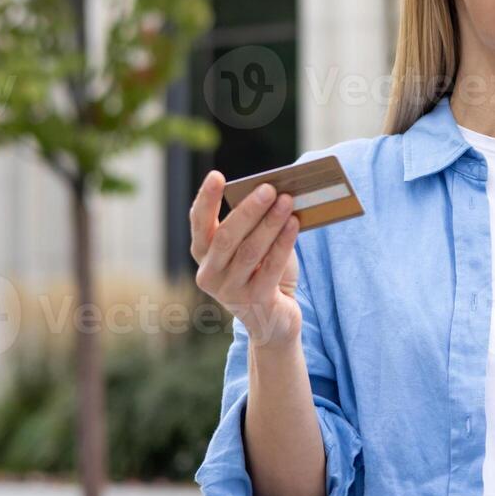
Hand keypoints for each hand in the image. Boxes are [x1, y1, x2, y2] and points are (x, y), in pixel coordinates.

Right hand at [189, 170, 302, 347]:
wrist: (274, 319)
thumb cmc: (263, 272)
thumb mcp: (253, 247)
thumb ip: (255, 225)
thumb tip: (274, 193)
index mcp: (203, 255)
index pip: (199, 223)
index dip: (206, 199)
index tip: (216, 176)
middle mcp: (209, 274)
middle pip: (226, 236)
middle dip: (248, 210)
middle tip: (269, 188)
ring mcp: (229, 291)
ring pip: (250, 251)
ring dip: (270, 223)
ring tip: (287, 200)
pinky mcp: (254, 302)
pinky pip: (271, 267)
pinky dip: (283, 242)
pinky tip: (295, 223)